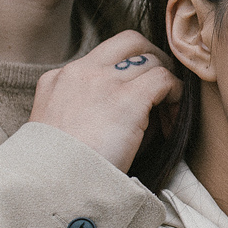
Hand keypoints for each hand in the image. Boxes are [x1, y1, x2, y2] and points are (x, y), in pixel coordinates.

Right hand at [29, 31, 180, 171]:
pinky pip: (164, 80)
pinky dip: (176, 95)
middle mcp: (80, 72)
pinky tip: (173, 121)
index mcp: (57, 80)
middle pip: (129, 42)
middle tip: (160, 86)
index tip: (133, 93)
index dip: (125, 70)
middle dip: (152, 57)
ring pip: (151, 60)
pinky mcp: (127, 98)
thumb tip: (124, 118)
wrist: (51, 185)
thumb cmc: (56, 172)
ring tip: (168, 112)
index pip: (100, 57)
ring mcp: (104, 81)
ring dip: (165, 82)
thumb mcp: (55, 134)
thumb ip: (81, 114)